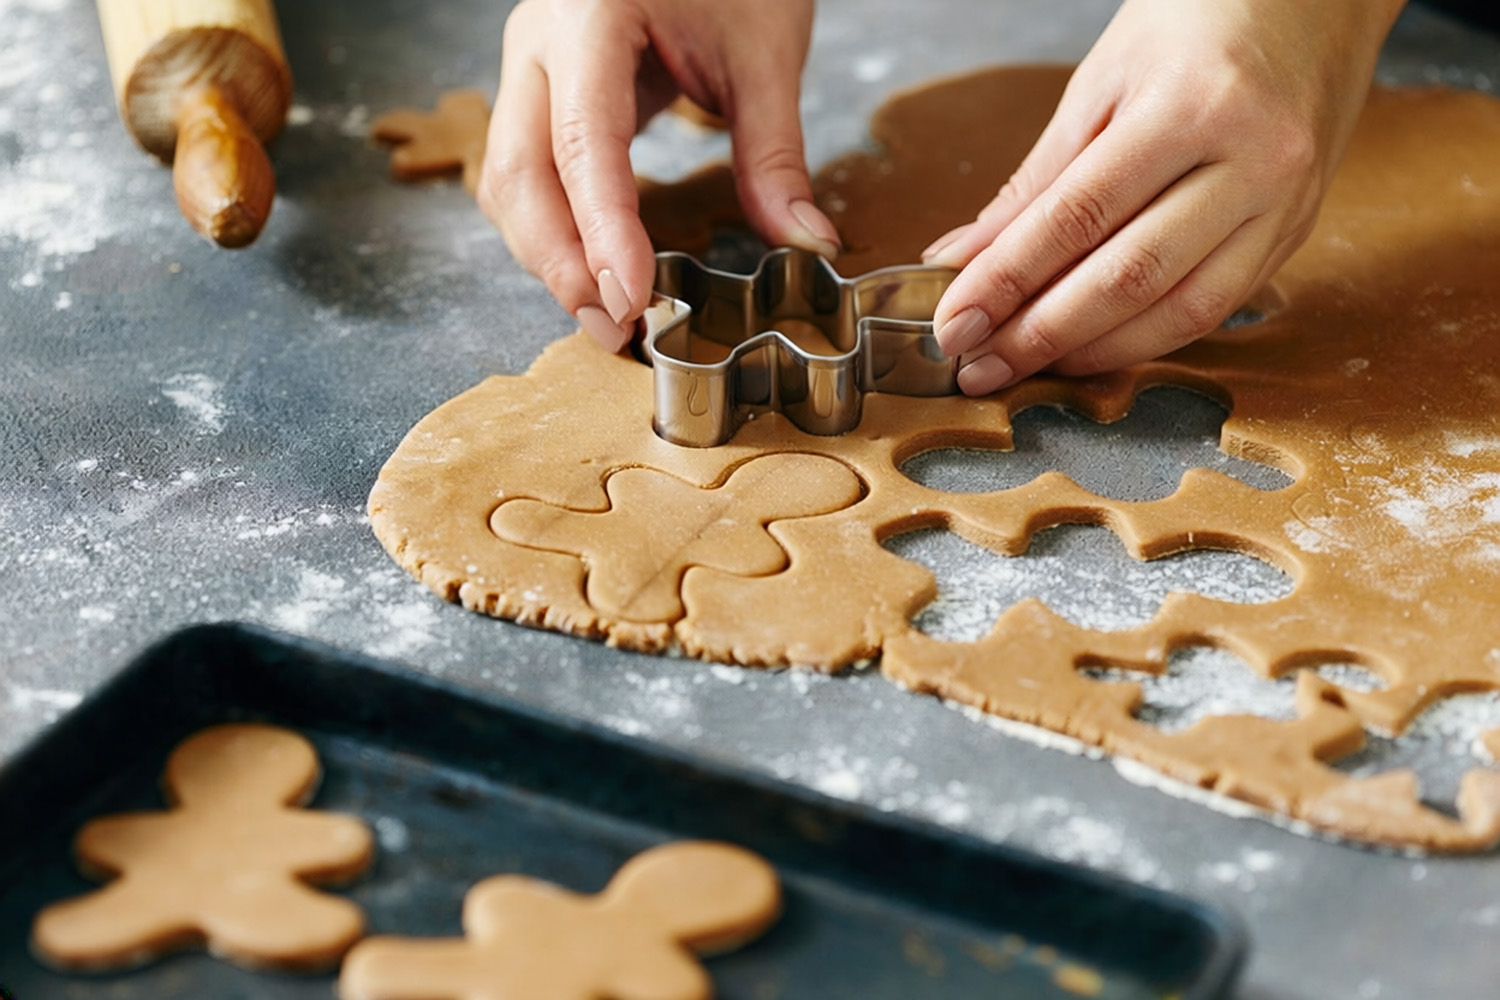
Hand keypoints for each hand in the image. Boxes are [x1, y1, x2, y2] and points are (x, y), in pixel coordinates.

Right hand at [479, 0, 839, 351]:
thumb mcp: (766, 49)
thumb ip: (775, 151)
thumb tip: (805, 243)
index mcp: (590, 17)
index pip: (583, 141)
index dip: (603, 229)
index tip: (631, 297)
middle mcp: (540, 43)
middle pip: (520, 174)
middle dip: (560, 263)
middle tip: (616, 329)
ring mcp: (530, 68)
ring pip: (509, 184)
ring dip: (550, 258)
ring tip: (607, 317)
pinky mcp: (541, 94)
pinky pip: (527, 176)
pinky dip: (556, 233)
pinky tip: (596, 274)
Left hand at [923, 0, 1407, 393]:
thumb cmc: (1197, 21)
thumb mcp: (1101, 81)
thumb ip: (1035, 183)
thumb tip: (961, 259)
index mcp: (1194, 106)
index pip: (1079, 216)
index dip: (1006, 279)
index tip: (954, 323)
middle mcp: (1253, 162)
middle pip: (1129, 276)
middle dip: (1040, 333)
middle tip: (976, 365)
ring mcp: (1285, 204)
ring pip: (1179, 310)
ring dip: (1091, 352)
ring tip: (1022, 367)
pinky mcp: (1296, 232)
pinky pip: (1214, 308)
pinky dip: (1144, 339)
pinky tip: (1090, 350)